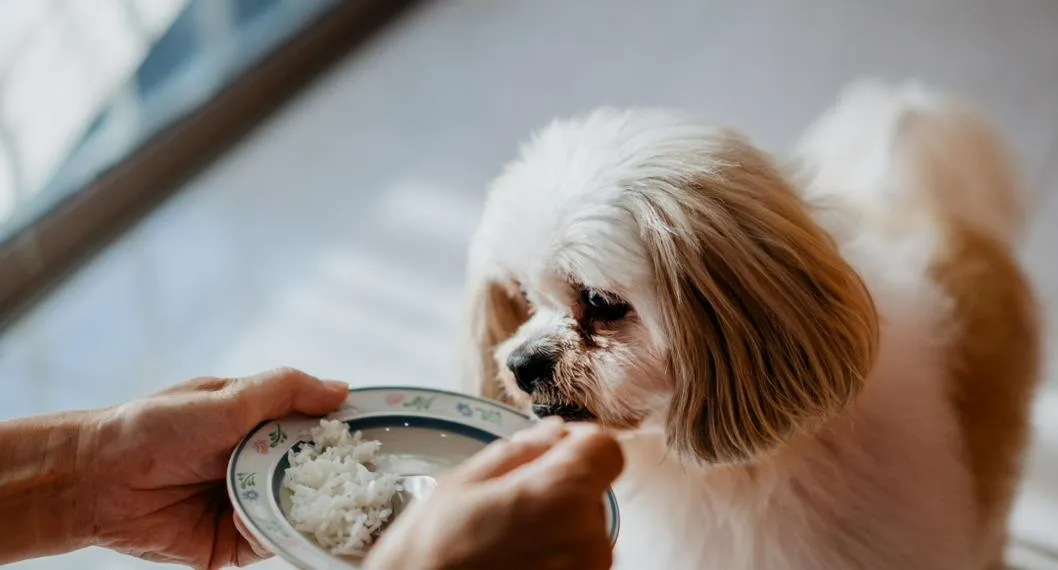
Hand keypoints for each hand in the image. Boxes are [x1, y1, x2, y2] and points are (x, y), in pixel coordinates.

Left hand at [83, 369, 347, 568]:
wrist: (97, 478)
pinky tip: (268, 519)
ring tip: (322, 503)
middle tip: (366, 479)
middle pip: (317, 477)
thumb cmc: (157, 425)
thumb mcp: (228, 396)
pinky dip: (273, 532)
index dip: (347, 434)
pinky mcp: (232, 544)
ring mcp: (249, 506)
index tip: (380, 435)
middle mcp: (262, 467)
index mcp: (263, 427)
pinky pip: (269, 541)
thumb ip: (287, 390)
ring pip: (298, 513)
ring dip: (306, 508)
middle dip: (336, 478)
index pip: (320, 430)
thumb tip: (343, 390)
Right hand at [364, 418, 624, 569]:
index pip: (606, 448)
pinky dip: (553, 557)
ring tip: (505, 541)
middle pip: (592, 489)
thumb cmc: (430, 554)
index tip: (549, 452)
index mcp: (561, 495)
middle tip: (507, 504)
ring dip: (555, 526)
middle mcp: (588, 537)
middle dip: (558, 488)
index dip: (577, 443)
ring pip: (585, 528)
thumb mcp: (462, 483)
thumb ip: (520, 450)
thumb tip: (554, 431)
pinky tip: (514, 562)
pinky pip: (577, 561)